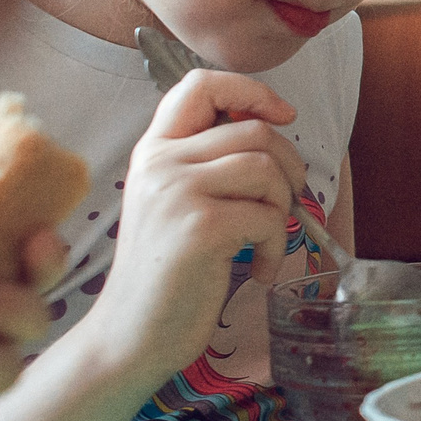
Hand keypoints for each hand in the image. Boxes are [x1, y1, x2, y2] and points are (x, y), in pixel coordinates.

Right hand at [85, 69, 303, 383]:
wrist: (131, 336)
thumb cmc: (169, 273)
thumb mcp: (177, 203)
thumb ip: (209, 164)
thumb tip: (272, 128)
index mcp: (153, 150)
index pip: (200, 84)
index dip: (251, 90)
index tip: (282, 116)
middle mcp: (159, 162)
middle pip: (254, 131)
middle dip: (289, 166)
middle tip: (287, 205)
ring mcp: (176, 191)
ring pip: (267, 168)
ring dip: (283, 207)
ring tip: (267, 241)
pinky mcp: (200, 225)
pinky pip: (269, 215)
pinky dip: (277, 246)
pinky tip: (258, 270)